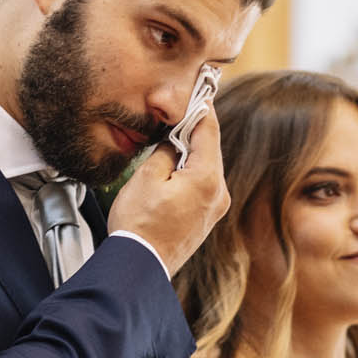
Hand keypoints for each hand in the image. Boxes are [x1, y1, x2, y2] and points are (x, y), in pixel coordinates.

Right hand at [106, 109, 229, 271]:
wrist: (139, 266)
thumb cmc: (139, 226)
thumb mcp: (146, 177)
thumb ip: (166, 151)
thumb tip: (174, 142)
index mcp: (207, 179)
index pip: (209, 131)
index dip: (201, 108)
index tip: (199, 91)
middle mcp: (218, 194)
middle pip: (210, 149)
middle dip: (195, 130)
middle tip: (181, 112)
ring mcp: (215, 209)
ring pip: (206, 168)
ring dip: (191, 153)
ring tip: (171, 141)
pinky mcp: (206, 220)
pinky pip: (202, 186)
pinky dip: (191, 173)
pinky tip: (174, 170)